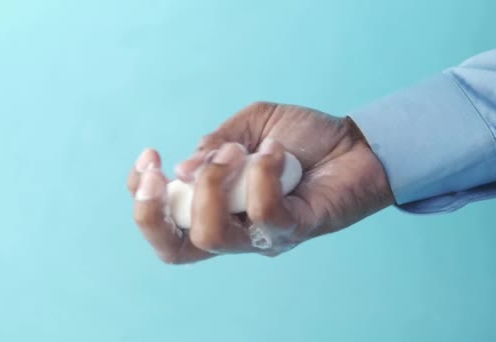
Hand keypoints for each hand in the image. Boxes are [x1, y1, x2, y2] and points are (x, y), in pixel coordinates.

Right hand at [127, 102, 393, 263]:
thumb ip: (216, 144)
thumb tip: (184, 170)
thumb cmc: (300, 139)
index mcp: (214, 207)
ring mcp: (261, 236)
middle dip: (155, 208)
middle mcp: (233, 229)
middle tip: (170, 167)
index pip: (163, 225)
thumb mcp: (250, 127)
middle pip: (174, 250)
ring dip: (214, 181)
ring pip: (213, 235)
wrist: (354, 144)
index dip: (141, 198)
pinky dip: (264, 172)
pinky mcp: (293, 231)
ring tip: (241, 151)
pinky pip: (265, 213)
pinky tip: (277, 150)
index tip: (151, 157)